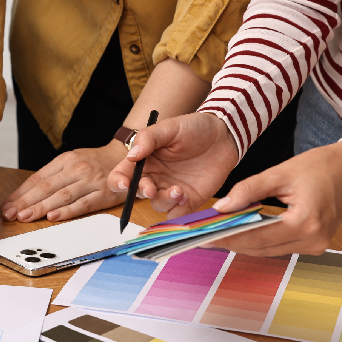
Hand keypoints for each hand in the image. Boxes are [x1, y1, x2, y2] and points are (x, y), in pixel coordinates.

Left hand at [1, 142, 127, 222]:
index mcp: (64, 160)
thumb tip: (27, 195)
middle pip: (45, 188)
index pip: (37, 178)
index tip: (7, 206)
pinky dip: (67, 211)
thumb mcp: (72, 161)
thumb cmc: (95, 162)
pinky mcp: (103, 194)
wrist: (127, 156)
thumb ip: (53, 176)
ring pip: (61, 196)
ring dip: (40, 208)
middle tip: (9, 214)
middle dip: (24, 202)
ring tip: (24, 217)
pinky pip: (83, 204)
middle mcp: (75, 169)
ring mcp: (90, 181)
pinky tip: (53, 217)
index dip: (20, 193)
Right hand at [107, 113, 238, 217]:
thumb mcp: (169, 128)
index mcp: (143, 161)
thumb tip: (131, 155)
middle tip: (152, 189)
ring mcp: (170, 190)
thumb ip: (148, 139)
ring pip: (157, 205)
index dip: (117, 183)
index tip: (125, 184)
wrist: (224, 135)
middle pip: (137, 194)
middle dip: (143, 193)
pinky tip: (186, 196)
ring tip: (179, 189)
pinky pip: (177, 213)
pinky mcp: (188, 200)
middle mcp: (153, 178)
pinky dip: (178, 211)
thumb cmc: (194, 128)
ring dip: (164, 201)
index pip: (121, 176)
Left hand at [207, 141, 341, 255]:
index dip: (228, 237)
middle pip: (261, 247)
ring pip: (268, 250)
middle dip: (231, 242)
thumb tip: (221, 208)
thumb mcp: (279, 173)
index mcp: (305, 223)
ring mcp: (316, 245)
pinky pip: (279, 246)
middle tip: (204, 237)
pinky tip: (239, 232)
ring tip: (216, 234)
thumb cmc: (319, 167)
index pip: (257, 236)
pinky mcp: (314, 244)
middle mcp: (313, 240)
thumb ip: (248, 190)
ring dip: (243, 243)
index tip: (205, 236)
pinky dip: (259, 240)